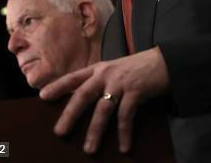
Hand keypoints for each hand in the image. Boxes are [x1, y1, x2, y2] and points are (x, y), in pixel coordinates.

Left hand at [39, 47, 169, 153]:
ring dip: (95, 130)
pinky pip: (126, 115)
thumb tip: (87, 98)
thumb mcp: (118, 68)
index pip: (75, 77)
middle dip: (70, 114)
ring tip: (89, 149)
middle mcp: (107, 73)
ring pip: (103, 109)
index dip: (58, 86)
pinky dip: (124, 132)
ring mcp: (121, 82)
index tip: (42, 97)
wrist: (167, 60)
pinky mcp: (136, 91)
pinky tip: (124, 146)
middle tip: (59, 132)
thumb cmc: (141, 67)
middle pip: (83, 94)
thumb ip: (103, 80)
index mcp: (101, 68)